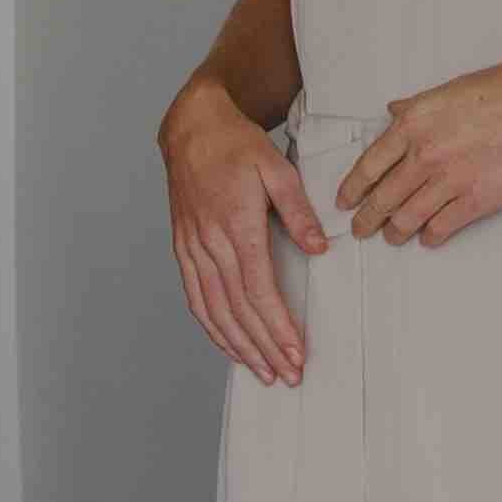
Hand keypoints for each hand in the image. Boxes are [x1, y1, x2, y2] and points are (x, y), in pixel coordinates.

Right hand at [163, 78, 325, 383]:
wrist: (193, 127)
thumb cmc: (237, 145)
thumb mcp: (277, 168)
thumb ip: (298, 211)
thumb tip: (318, 249)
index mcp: (236, 225)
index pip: (258, 290)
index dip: (277, 327)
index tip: (296, 353)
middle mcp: (210, 243)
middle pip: (237, 309)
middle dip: (264, 347)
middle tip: (287, 375)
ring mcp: (192, 248)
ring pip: (214, 310)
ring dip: (238, 346)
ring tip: (262, 371)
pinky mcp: (183, 249)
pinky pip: (195, 298)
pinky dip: (212, 327)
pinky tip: (229, 345)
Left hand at [337, 57, 501, 246]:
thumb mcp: (452, 88)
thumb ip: (417, 106)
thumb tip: (394, 111)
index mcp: (414, 123)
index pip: (369, 164)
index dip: (352, 188)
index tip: (344, 200)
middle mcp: (425, 153)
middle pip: (382, 197)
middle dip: (367, 218)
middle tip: (360, 228)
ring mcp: (450, 180)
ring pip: (407, 218)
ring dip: (395, 232)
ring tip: (391, 237)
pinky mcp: (477, 201)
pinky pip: (441, 228)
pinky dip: (430, 237)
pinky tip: (428, 238)